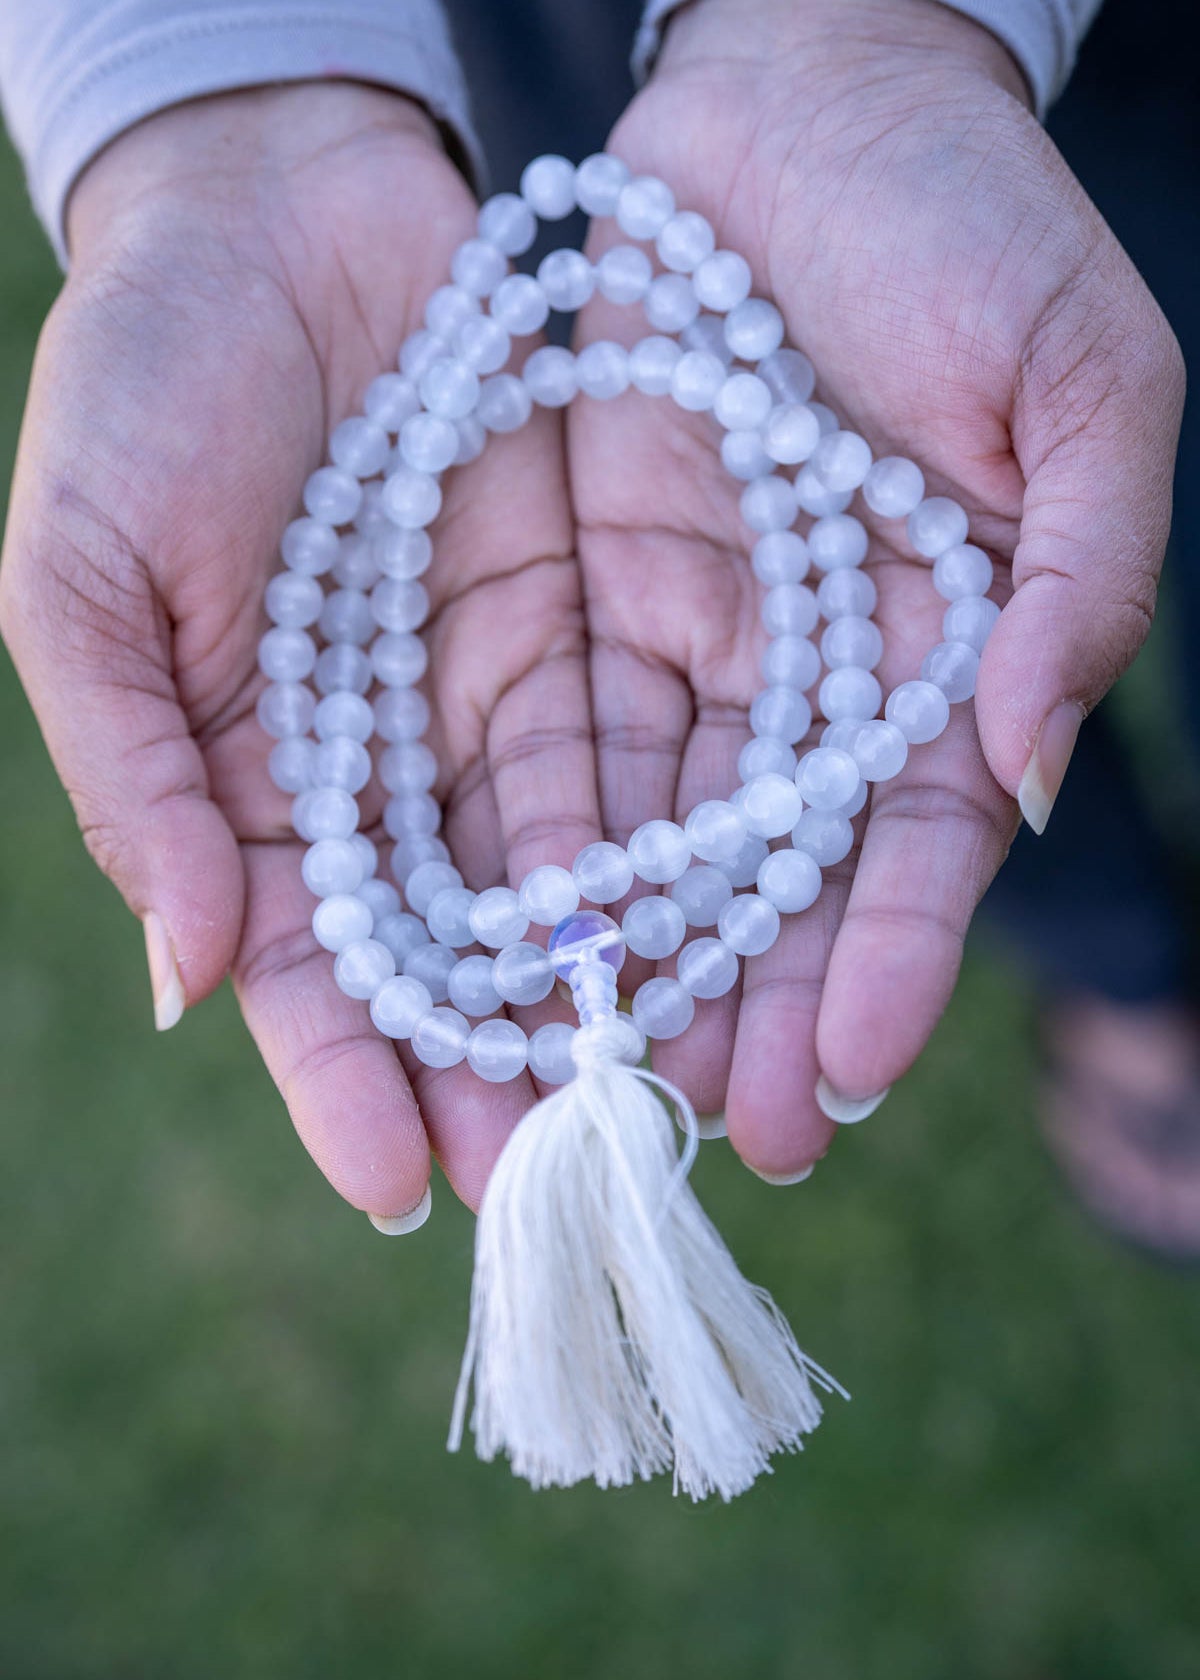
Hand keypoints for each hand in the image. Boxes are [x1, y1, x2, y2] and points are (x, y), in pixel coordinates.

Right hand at [0, 85, 590, 1216]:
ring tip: (659, 1097)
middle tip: (556, 1179)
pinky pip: (630, 752)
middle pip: (442, 953)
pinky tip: (710, 935)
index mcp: (243, 775)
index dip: (342, 1076)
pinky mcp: (582, 615)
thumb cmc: (146, 378)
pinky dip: (664, 846)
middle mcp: (375, 765)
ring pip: (551, 880)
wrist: (284, 197)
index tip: (398, 1185)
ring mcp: (482, 697)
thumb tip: (191, 979)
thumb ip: (138, 774)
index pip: (299, 962)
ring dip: (600, 990)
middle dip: (492, 1068)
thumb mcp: (87, 571)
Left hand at [572, 0, 1182, 1175]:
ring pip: (668, 835)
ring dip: (635, 962)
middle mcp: (826, 676)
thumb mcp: (1084, 380)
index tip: (845, 1074)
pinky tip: (510, 949)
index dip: (891, 954)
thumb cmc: (969, 219)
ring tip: (591, 1087)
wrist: (802, 95)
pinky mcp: (596, 590)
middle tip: (704, 1136)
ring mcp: (708, 641)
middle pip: (785, 872)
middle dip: (753, 1005)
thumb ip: (1082, 574)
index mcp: (956, 646)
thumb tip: (1024, 767)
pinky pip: (567, 736)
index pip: (922, 837)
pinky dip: (545, 844)